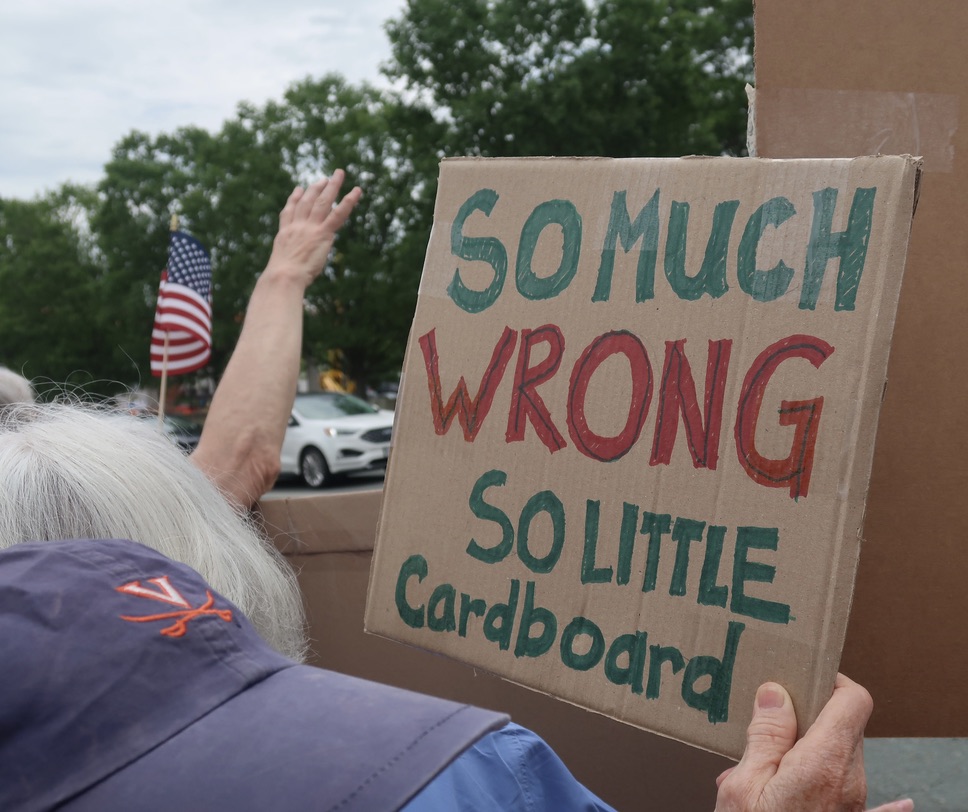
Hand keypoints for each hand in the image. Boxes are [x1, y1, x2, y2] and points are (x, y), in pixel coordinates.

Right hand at [265, 170, 362, 287]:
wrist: (284, 275)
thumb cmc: (281, 279)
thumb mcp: (282, 266)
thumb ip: (290, 260)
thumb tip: (293, 271)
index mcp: (284, 234)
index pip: (289, 212)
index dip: (294, 199)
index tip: (298, 189)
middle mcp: (296, 226)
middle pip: (306, 201)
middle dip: (315, 188)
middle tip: (323, 179)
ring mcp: (309, 228)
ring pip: (322, 202)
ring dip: (331, 187)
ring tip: (338, 175)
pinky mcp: (322, 233)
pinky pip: (338, 214)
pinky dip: (348, 202)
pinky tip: (356, 192)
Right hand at [714, 674, 912, 811]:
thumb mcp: (744, 785)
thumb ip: (765, 735)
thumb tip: (777, 692)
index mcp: (824, 762)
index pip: (854, 699)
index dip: (831, 681)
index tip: (801, 679)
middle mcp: (850, 783)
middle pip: (846, 728)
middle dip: (809, 716)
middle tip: (770, 718)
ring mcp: (855, 808)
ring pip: (843, 760)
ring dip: (812, 751)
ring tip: (766, 763)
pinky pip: (877, 809)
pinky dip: (879, 800)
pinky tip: (904, 806)